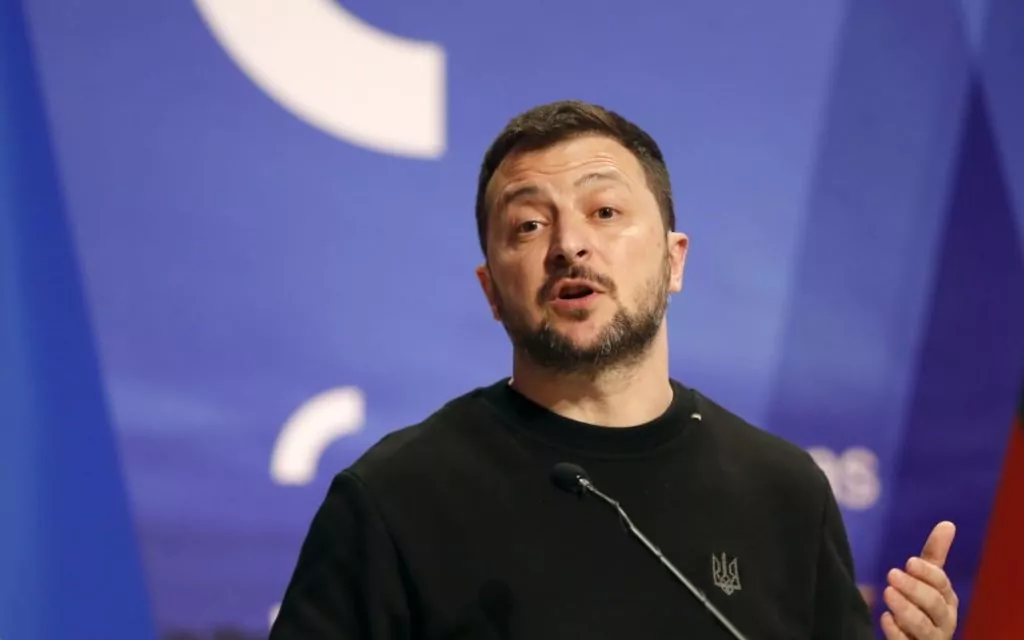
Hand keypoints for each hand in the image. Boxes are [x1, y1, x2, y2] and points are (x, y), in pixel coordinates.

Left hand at [880, 521, 958, 638]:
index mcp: (947, 600)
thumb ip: (934, 555)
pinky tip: (885, 619)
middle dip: (914, 589)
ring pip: (923, 626)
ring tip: (887, 592)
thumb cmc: (923, 607)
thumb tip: (948, 523)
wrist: (915, 639)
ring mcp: (931, 638)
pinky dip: (897, 632)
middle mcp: (943, 621)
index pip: (942, 585)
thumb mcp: (926, 580)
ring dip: (905, 609)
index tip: (909, 561)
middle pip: (934, 605)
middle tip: (891, 574)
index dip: (927, 573)